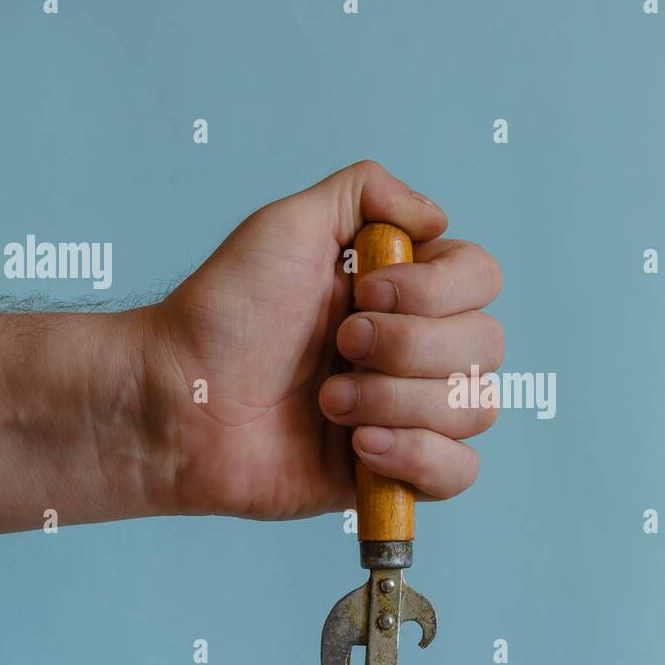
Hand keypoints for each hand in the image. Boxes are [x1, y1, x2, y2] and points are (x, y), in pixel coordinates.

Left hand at [142, 160, 503, 520]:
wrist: (178, 402)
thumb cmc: (223, 314)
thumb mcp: (287, 224)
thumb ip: (367, 192)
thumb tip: (438, 217)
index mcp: (404, 291)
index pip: (482, 279)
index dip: (435, 290)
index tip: (361, 293)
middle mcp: (418, 349)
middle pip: (486, 346)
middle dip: (408, 348)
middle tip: (337, 348)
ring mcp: (410, 412)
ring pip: (473, 408)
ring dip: (396, 402)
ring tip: (327, 404)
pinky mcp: (396, 472)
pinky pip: (460, 471)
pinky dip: (417, 456)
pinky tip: (359, 447)